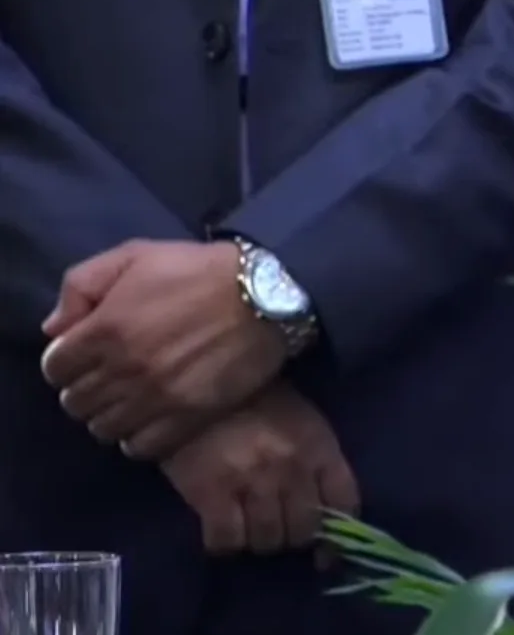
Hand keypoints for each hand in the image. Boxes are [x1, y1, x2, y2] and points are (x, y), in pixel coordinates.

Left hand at [41, 239, 286, 457]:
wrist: (267, 295)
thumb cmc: (199, 270)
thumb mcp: (135, 255)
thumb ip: (82, 285)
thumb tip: (56, 329)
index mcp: (105, 329)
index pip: (56, 368)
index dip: (65, 362)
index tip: (84, 356)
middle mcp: (124, 369)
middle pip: (76, 402)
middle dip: (85, 389)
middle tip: (107, 378)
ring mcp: (156, 398)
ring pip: (103, 428)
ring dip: (109, 415)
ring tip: (129, 401)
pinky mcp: (187, 418)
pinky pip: (141, 447)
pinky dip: (138, 437)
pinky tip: (150, 419)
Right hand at [161, 384, 359, 554]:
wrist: (198, 381)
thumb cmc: (256, 399)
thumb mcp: (302, 420)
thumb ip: (316, 460)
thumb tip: (324, 511)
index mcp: (319, 446)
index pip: (345, 502)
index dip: (338, 537)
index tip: (325, 554)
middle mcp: (292, 469)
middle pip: (304, 530)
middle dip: (292, 537)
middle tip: (276, 530)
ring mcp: (253, 482)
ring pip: (267, 541)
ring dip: (259, 541)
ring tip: (247, 527)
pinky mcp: (212, 493)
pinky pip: (227, 541)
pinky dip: (225, 543)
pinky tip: (220, 529)